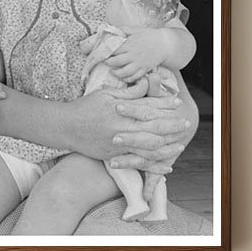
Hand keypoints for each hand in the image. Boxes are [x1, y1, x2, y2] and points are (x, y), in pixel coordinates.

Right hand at [72, 83, 196, 166]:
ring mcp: (119, 144)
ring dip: (167, 147)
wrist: (65, 127)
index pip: (148, 107)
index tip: (176, 103)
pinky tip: (166, 166)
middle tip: (185, 124)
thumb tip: (146, 84)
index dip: (164, 105)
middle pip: (153, 128)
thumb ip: (128, 93)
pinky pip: (138, 163)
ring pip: (149, 148)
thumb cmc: (85, 107)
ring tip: (180, 145)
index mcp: (120, 111)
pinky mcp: (115, 156)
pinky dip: (154, 166)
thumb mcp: (106, 94)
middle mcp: (122, 128)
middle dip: (172, 126)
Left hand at [106, 29, 162, 81]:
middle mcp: (133, 55)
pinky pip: (134, 77)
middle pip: (116, 62)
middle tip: (105, 62)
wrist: (165, 44)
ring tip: (112, 72)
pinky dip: (127, 79)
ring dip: (116, 73)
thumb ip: (123, 29)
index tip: (102, 52)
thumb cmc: (150, 35)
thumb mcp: (136, 29)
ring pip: (124, 72)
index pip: (114, 50)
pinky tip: (123, 77)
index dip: (106, 52)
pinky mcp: (144, 69)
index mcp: (130, 44)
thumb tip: (110, 28)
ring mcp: (139, 63)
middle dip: (108, 63)